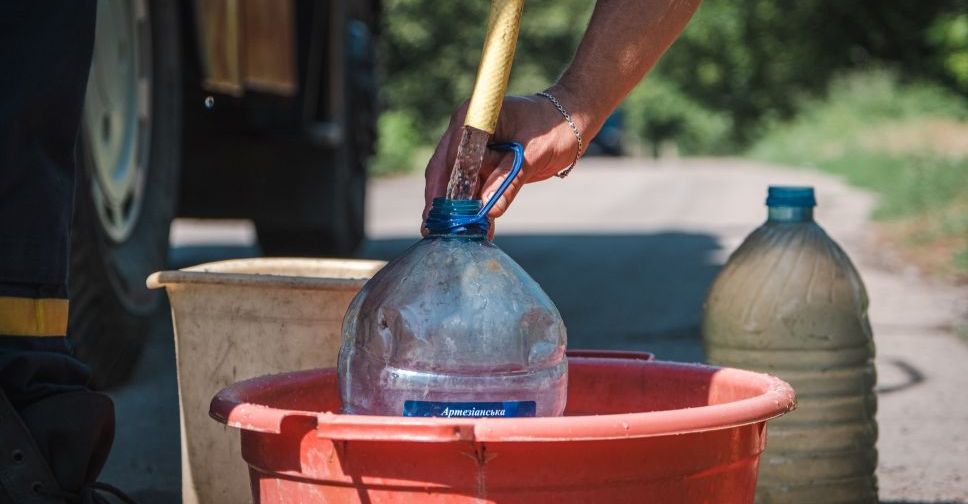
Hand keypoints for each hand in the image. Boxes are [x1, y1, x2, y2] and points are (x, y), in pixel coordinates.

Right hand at [422, 89, 587, 237]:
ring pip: (458, 183)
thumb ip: (510, 179)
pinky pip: (474, 187)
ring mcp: (475, 149)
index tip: (439, 212)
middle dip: (444, 202)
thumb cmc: (555, 127)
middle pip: (446, 170)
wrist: (572, 122)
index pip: (451, 155)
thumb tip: (488, 210)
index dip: (443, 185)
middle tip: (437, 230)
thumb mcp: (534, 153)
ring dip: (460, 209)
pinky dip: (476, 207)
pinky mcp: (485, 163)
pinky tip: (478, 228)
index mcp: (475, 118)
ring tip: (460, 235)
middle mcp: (468, 131)